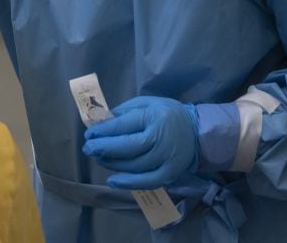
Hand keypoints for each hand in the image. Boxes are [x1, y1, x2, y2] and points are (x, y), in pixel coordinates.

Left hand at [82, 96, 198, 188]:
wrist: (198, 132)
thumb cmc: (168, 114)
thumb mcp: (148, 103)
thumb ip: (126, 110)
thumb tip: (103, 120)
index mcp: (153, 116)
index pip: (122, 125)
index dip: (103, 131)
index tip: (89, 134)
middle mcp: (159, 138)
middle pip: (126, 147)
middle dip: (103, 148)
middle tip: (88, 149)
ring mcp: (165, 158)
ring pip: (133, 165)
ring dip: (112, 164)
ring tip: (99, 159)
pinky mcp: (169, 173)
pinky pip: (146, 181)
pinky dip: (128, 183)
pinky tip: (113, 180)